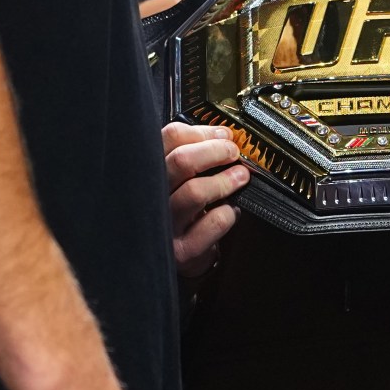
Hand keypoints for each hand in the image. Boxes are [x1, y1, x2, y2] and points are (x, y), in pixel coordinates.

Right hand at [164, 122, 245, 276]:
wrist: (175, 256)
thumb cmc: (179, 210)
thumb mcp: (177, 180)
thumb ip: (192, 155)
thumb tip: (222, 135)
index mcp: (149, 172)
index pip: (169, 138)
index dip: (201, 132)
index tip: (223, 135)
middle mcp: (151, 196)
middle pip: (180, 162)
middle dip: (215, 151)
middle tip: (233, 153)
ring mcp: (164, 226)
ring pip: (195, 192)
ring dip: (225, 181)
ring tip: (240, 177)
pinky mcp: (182, 250)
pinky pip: (212, 222)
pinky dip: (228, 212)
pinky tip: (231, 210)